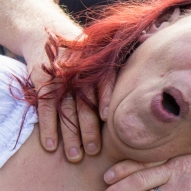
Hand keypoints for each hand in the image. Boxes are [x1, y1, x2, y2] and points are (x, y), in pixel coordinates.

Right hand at [25, 38, 110, 161]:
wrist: (43, 32)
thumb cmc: (82, 51)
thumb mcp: (99, 51)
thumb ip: (118, 68)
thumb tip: (148, 64)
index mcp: (96, 63)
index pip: (102, 80)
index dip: (104, 98)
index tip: (107, 118)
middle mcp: (77, 71)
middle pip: (84, 103)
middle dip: (89, 129)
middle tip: (95, 153)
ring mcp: (58, 78)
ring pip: (65, 110)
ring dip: (69, 136)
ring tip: (74, 157)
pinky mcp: (42, 83)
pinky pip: (45, 109)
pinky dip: (47, 128)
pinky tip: (50, 146)